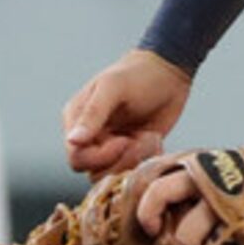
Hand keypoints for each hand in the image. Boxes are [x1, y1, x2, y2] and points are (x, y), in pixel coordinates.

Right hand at [63, 49, 192, 174]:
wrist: (170, 70)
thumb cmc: (138, 74)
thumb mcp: (114, 88)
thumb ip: (93, 114)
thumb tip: (73, 140)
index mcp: (77, 120)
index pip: (76, 157)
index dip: (100, 157)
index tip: (124, 140)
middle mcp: (91, 136)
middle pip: (93, 170)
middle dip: (119, 161)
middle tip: (139, 141)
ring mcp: (111, 145)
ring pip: (113, 174)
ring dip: (134, 162)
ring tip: (149, 139)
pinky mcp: (132, 150)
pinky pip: (133, 169)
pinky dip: (146, 160)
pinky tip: (155, 141)